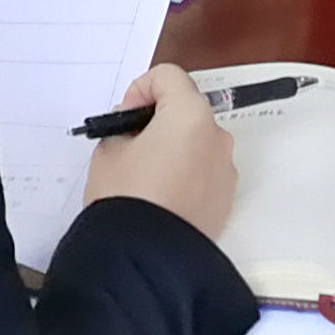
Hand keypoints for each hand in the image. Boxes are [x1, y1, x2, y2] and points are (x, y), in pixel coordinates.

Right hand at [83, 64, 238, 238]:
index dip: (140, 89)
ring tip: (145, 176)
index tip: (125, 117)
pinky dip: (187, 174)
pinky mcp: (227, 197)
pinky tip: (162, 197)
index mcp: (190, 115)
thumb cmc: (125, 197)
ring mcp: (226, 168)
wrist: (146, 258)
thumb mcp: (108, 152)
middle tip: (130, 144)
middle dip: (159, 120)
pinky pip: (206, 172)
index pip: (168, 76)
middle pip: (187, 109)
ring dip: (175, 148)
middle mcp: (217, 136)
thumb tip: (135, 132)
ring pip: (198, 142)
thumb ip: (124, 129)